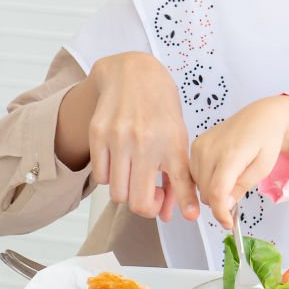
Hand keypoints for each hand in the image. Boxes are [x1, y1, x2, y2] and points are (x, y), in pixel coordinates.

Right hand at [57, 52, 197, 221]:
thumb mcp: (177, 137)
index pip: (181, 183)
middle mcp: (146, 142)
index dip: (186, 204)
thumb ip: (176, 176)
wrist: (134, 73)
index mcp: (173, 143)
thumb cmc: (160, 107)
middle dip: (147, 206)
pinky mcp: (98, 135)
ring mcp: (119, 139)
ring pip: (118, 194)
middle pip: (139, 202)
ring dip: (127, 192)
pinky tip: (120, 161)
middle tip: (151, 195)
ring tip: (135, 176)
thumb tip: (172, 213)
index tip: (189, 216)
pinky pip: (101, 177)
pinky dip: (111, 177)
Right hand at [189, 95, 288, 229]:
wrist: (261, 116)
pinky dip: (206, 179)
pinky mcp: (195, 144)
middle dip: (219, 201)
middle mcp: (210, 149)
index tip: (227, 223)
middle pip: (206, 192)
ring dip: (212, 191)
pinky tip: (221, 173)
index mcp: (231, 154)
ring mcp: (200, 145)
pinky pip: (195, 173)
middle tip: (235, 198)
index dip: (220, 213)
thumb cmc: (266, 140)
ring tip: (232, 179)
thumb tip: (223, 206)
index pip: (217, 192)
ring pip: (198, 185)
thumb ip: (242, 187)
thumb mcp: (262, 168)